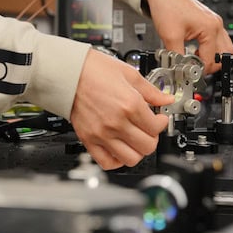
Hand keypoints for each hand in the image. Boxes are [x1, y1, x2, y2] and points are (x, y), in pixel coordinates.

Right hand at [70, 48, 174, 169]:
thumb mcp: (129, 73)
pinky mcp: (89, 140)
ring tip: (136, 140)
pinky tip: (120, 149)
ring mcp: (102, 134)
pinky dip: (117, 161)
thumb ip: (150, 90)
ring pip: (131, 158)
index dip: (162, 122)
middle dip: (153, 137)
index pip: (157, 127)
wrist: (67, 72)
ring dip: (138, 151)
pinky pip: (107, 162)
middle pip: (147, 146)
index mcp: (129, 104)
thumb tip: (165, 99)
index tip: (159, 118)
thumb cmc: (93, 69)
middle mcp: (117, 122)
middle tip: (149, 129)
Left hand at [143, 0, 232, 72]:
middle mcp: (216, 24)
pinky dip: (210, 48)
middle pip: (225, 55)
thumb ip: (178, 57)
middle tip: (196, 68)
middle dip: (212, 65)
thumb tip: (181, 71)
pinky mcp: (209, 20)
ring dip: (212, 56)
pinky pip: (217, 39)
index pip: (211, 59)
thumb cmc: (167, 6)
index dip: (200, 70)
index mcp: (210, 28)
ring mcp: (214, 21)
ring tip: (196, 59)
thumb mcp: (170, 36)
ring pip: (223, 47)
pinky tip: (196, 49)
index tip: (189, 74)